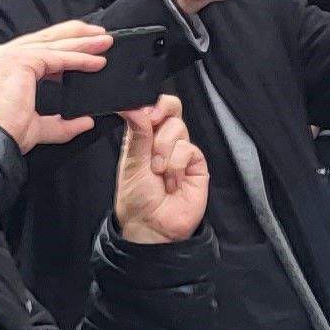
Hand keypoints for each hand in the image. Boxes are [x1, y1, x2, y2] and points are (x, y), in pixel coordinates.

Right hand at [0, 21, 113, 149]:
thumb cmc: (1, 137)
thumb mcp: (35, 128)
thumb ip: (59, 123)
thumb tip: (86, 121)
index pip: (31, 50)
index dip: (59, 47)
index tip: (82, 48)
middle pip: (41, 39)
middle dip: (73, 35)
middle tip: (99, 35)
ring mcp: (4, 55)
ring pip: (50, 44)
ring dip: (81, 43)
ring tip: (105, 42)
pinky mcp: (17, 60)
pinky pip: (54, 56)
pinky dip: (78, 59)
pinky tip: (95, 61)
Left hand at [111, 96, 210, 243]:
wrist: (152, 226)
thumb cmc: (137, 198)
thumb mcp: (131, 162)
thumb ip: (137, 133)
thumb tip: (133, 107)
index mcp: (144, 136)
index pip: (154, 107)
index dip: (152, 104)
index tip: (145, 112)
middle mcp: (164, 141)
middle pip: (172, 109)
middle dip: (161, 118)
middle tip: (153, 130)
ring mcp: (182, 151)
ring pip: (178, 129)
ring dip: (163, 152)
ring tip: (159, 173)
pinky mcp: (197, 164)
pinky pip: (189, 149)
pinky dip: (176, 165)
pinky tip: (172, 182)